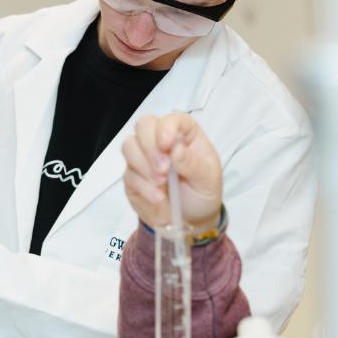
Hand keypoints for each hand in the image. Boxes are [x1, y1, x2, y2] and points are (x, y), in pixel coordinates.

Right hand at [121, 113, 221, 230]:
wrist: (191, 218)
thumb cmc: (202, 192)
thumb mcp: (208, 180)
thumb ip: (193, 164)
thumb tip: (176, 149)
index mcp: (185, 135)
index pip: (172, 119)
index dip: (166, 128)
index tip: (167, 145)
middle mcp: (162, 141)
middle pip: (144, 126)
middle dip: (150, 147)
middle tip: (163, 170)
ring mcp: (144, 157)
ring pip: (130, 146)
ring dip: (144, 167)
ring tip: (162, 184)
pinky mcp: (133, 176)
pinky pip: (129, 175)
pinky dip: (143, 188)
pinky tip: (158, 198)